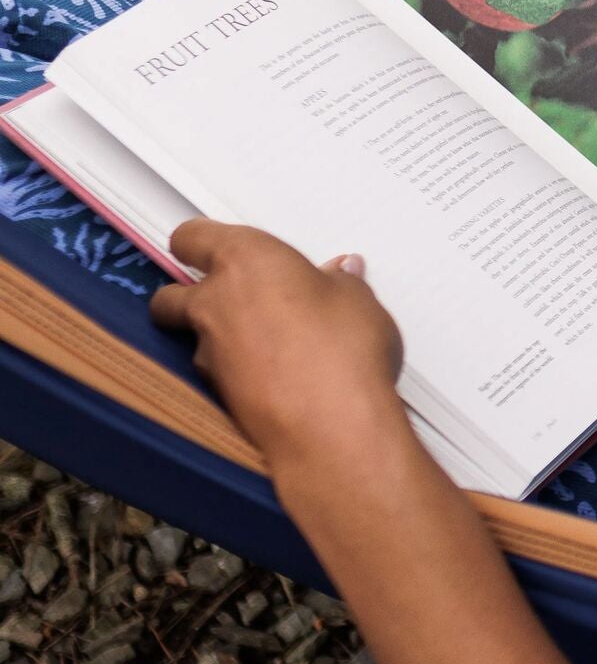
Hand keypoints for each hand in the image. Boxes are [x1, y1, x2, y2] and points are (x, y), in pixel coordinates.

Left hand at [151, 221, 405, 480]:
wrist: (330, 426)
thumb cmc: (342, 353)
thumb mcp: (358, 302)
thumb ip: (340, 285)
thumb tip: (340, 278)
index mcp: (246, 259)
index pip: (192, 237)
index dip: (198, 241)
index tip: (209, 244)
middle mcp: (215, 302)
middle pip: (170, 293)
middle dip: (187, 294)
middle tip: (227, 294)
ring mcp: (210, 353)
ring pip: (193, 337)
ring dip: (216, 337)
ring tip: (263, 341)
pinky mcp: (217, 394)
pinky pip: (218, 373)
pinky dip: (237, 371)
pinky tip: (274, 376)